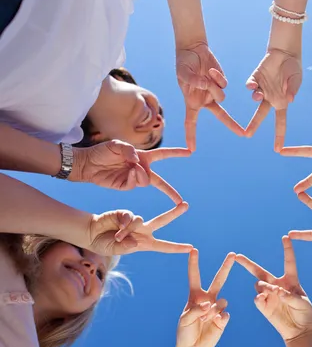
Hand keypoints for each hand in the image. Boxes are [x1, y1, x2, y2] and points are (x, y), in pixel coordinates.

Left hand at [71, 140, 189, 203]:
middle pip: (160, 182)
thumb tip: (138, 160)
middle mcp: (141, 168)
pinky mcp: (125, 186)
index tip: (190, 152)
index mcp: (142, 156)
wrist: (87, 164)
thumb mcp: (115, 144)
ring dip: (142, 175)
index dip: (176, 153)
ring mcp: (133, 179)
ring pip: (146, 181)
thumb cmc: (102, 151)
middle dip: (171, 192)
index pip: (163, 155)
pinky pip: (135, 184)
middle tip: (181, 202)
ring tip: (132, 167)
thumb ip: (129, 150)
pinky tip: (129, 172)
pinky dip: (134, 178)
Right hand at [86, 202, 192, 255]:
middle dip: (174, 213)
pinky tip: (117, 227)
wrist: (91, 234)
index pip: (164, 246)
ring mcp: (135, 221)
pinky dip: (123, 223)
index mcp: (145, 243)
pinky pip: (129, 217)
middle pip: (163, 220)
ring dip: (128, 231)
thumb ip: (124, 247)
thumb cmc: (105, 244)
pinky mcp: (125, 213)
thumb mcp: (114, 250)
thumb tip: (134, 242)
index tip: (191, 248)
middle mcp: (143, 230)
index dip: (177, 247)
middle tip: (186, 205)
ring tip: (117, 237)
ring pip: (140, 220)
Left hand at [174, 250, 232, 346]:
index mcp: (195, 296)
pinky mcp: (223, 318)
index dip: (194, 264)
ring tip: (205, 321)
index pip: (195, 277)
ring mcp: (217, 308)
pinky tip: (214, 324)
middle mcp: (208, 299)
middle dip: (226, 267)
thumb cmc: (185, 332)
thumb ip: (196, 310)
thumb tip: (211, 304)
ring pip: (220, 302)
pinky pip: (224, 314)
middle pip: (219, 279)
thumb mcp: (185, 320)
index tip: (193, 250)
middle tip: (232, 254)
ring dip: (212, 312)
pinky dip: (219, 319)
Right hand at [176, 42, 244, 150]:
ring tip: (205, 75)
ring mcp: (215, 91)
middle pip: (221, 116)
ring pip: (221, 96)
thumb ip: (194, 81)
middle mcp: (205, 100)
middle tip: (243, 134)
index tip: (191, 149)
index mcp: (192, 102)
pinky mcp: (222, 82)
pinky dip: (217, 77)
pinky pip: (224, 85)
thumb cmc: (184, 64)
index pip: (190, 122)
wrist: (193, 50)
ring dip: (213, 86)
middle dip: (232, 125)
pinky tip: (210, 71)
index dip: (191, 136)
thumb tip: (205, 85)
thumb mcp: (184, 73)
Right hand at [235, 236, 311, 341]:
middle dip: (247, 264)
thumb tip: (276, 291)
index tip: (286, 237)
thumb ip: (290, 296)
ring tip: (272, 292)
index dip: (287, 249)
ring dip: (264, 286)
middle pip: (260, 271)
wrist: (300, 332)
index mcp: (291, 281)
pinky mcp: (264, 306)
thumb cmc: (305, 315)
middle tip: (236, 256)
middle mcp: (277, 285)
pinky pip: (257, 298)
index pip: (288, 262)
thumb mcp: (302, 303)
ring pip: (259, 284)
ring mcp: (269, 295)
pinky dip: (260, 298)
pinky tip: (264, 299)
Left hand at [245, 49, 301, 151]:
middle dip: (253, 125)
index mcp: (281, 103)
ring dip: (256, 97)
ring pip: (255, 98)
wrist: (285, 53)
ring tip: (258, 95)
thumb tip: (290, 100)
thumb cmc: (293, 68)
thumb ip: (293, 90)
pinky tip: (253, 85)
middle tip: (246, 135)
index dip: (279, 136)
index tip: (277, 149)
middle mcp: (270, 98)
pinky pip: (251, 85)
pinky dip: (251, 86)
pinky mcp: (255, 78)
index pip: (280, 122)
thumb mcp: (296, 80)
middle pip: (260, 115)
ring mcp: (262, 89)